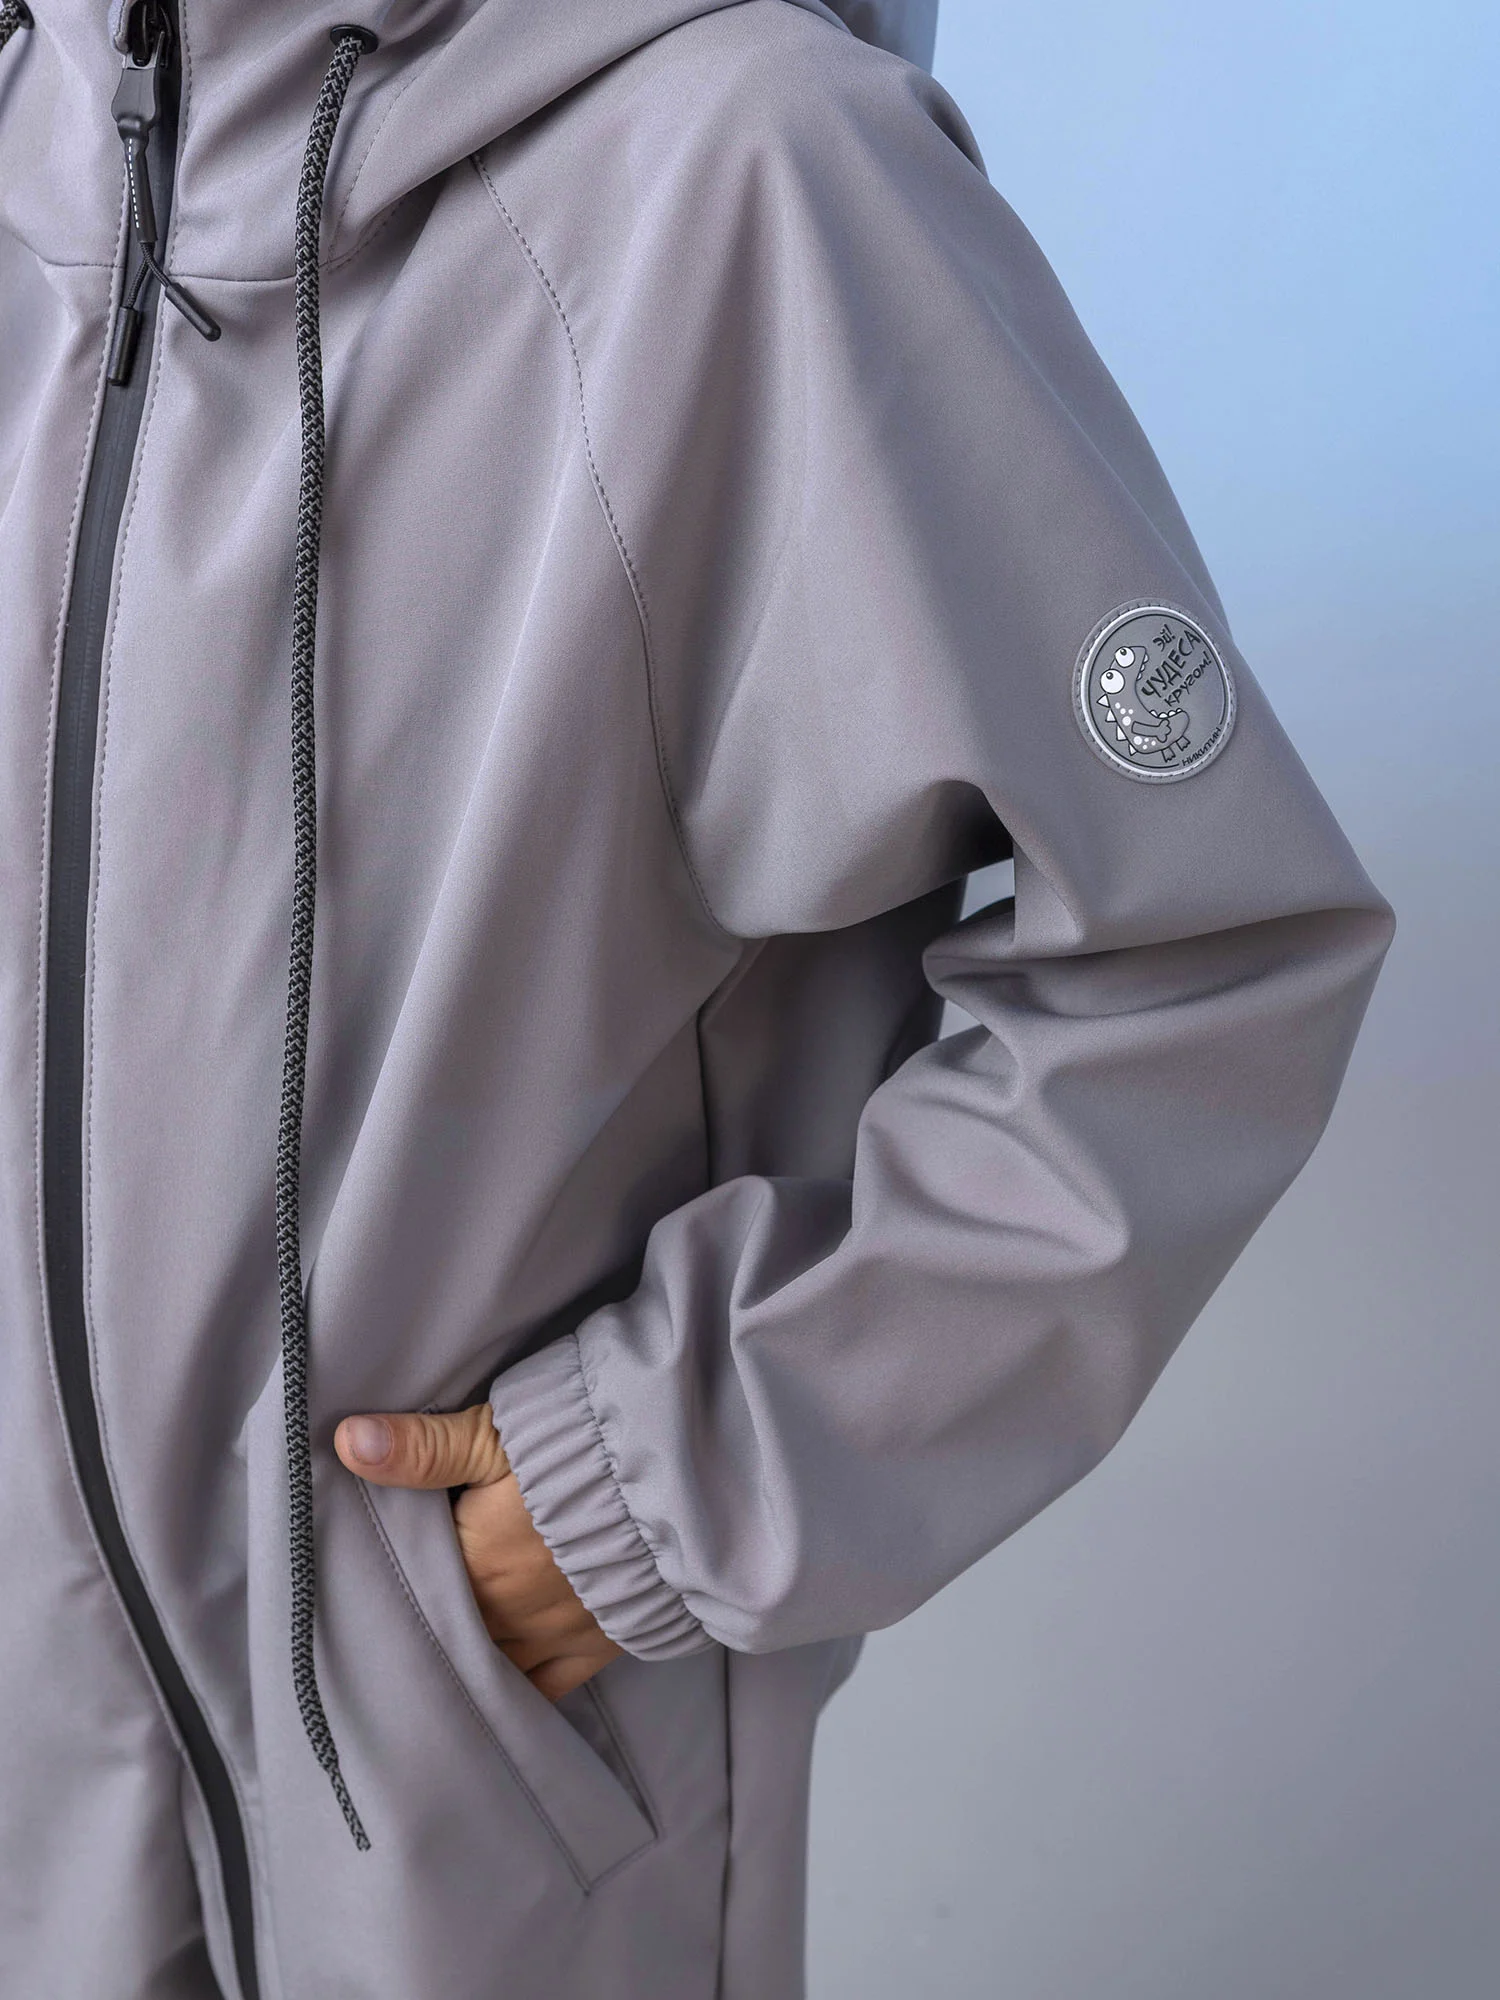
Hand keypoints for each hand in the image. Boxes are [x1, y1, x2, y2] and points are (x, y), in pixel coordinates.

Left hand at [334, 1404, 622, 1700]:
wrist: (682, 1490)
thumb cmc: (586, 1451)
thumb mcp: (499, 1434)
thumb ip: (424, 1445)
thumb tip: (348, 1442)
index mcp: (472, 1563)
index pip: (411, 1580)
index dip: (395, 1572)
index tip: (377, 1563)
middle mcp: (502, 1614)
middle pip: (445, 1629)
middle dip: (426, 1620)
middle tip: (404, 1614)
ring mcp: (549, 1638)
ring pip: (486, 1666)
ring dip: (464, 1660)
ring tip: (440, 1656)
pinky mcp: (594, 1649)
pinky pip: (540, 1691)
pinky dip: (514, 1694)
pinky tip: (494, 1694)